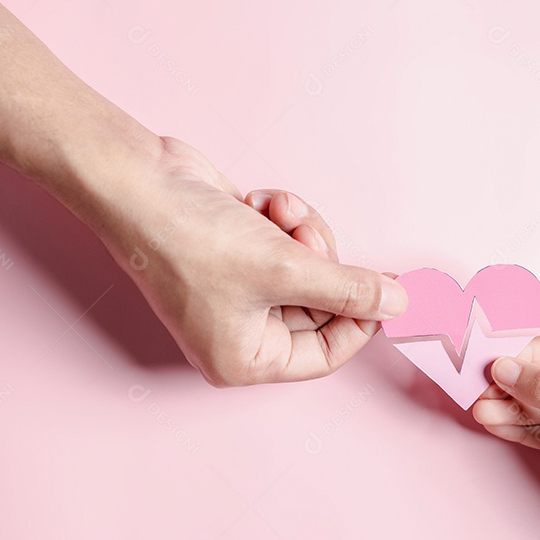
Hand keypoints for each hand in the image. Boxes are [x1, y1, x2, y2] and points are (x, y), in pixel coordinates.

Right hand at [85, 136, 407, 385]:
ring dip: (306, 234)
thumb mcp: (286, 270)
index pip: (326, 355)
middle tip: (311, 238)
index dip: (360, 321)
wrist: (141, 180)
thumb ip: (350, 290)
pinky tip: (261, 202)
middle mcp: (242, 332)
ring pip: (310, 268)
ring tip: (281, 215)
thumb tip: (399, 305)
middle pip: (321, 306)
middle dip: (324, 263)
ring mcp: (241, 291)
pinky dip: (284, 218)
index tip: (388, 289)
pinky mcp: (243, 253)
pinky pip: (289, 243)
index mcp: (244, 359)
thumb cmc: (191, 240)